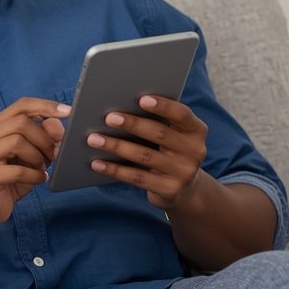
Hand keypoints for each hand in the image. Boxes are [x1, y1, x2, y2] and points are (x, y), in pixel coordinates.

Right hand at [0, 98, 69, 230]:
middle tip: (53, 155)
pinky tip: (38, 180)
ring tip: (42, 168)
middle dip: (44, 138)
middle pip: (20, 122)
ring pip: (17, 142)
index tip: (68, 111)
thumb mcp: (29, 156)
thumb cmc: (8, 180)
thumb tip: (56, 124)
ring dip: (38, 157)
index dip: (45, 105)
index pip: (21, 105)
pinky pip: (17, 170)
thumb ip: (42, 138)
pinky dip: (34, 176)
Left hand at [86, 95, 208, 209]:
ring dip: (116, 146)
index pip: (182, 114)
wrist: (182, 189)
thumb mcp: (169, 135)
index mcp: (196, 130)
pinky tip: (96, 163)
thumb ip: (154, 119)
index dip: (163, 106)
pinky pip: (137, 178)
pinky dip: (114, 169)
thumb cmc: (166, 150)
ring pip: (144, 156)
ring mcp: (184, 172)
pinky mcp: (169, 190)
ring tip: (93, 139)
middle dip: (132, 124)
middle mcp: (195, 150)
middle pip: (160, 134)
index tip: (142, 99)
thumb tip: (113, 105)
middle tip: (108, 117)